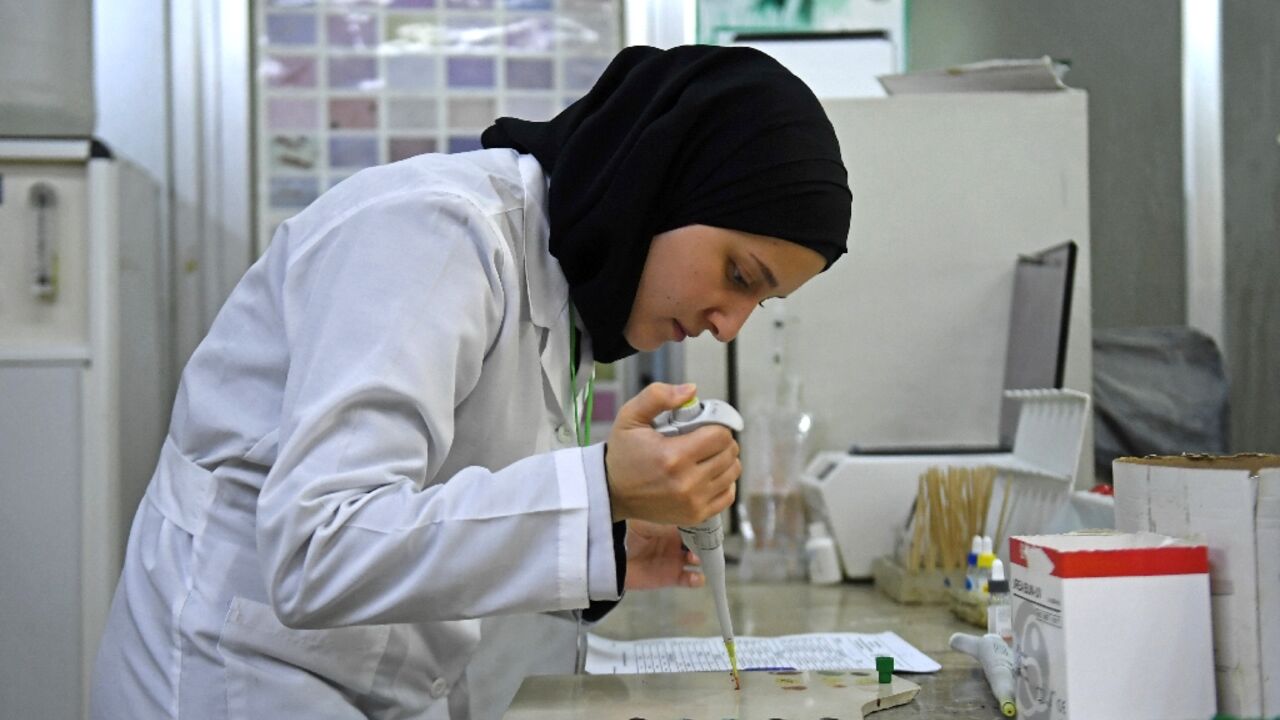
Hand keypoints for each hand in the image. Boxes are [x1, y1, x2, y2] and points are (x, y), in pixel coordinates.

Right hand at [604, 383, 739, 524]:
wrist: (613, 493)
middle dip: (721, 441)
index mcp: (673, 456)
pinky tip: (708, 474)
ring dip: (724, 460)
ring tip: (705, 455)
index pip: (720, 435)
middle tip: (703, 438)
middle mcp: (687, 483)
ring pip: (732, 472)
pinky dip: (723, 482)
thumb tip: (691, 390)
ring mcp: (693, 502)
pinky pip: (728, 495)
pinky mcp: (696, 515)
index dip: (716, 425)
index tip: (704, 425)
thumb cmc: (622, 455)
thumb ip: (658, 396)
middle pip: (729, 453)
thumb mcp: (630, 417)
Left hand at [623, 519, 704, 589]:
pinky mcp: (671, 577)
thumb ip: (675, 523)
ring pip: (698, 559)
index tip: (710, 526)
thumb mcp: (653, 522)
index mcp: (671, 524)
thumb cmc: (627, 533)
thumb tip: (695, 521)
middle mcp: (675, 541)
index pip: (693, 523)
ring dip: (702, 559)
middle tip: (708, 543)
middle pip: (699, 541)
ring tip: (694, 558)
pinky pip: (690, 579)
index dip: (702, 525)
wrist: (609, 557)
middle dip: (706, 543)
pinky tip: (695, 577)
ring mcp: (674, 559)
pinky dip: (696, 579)